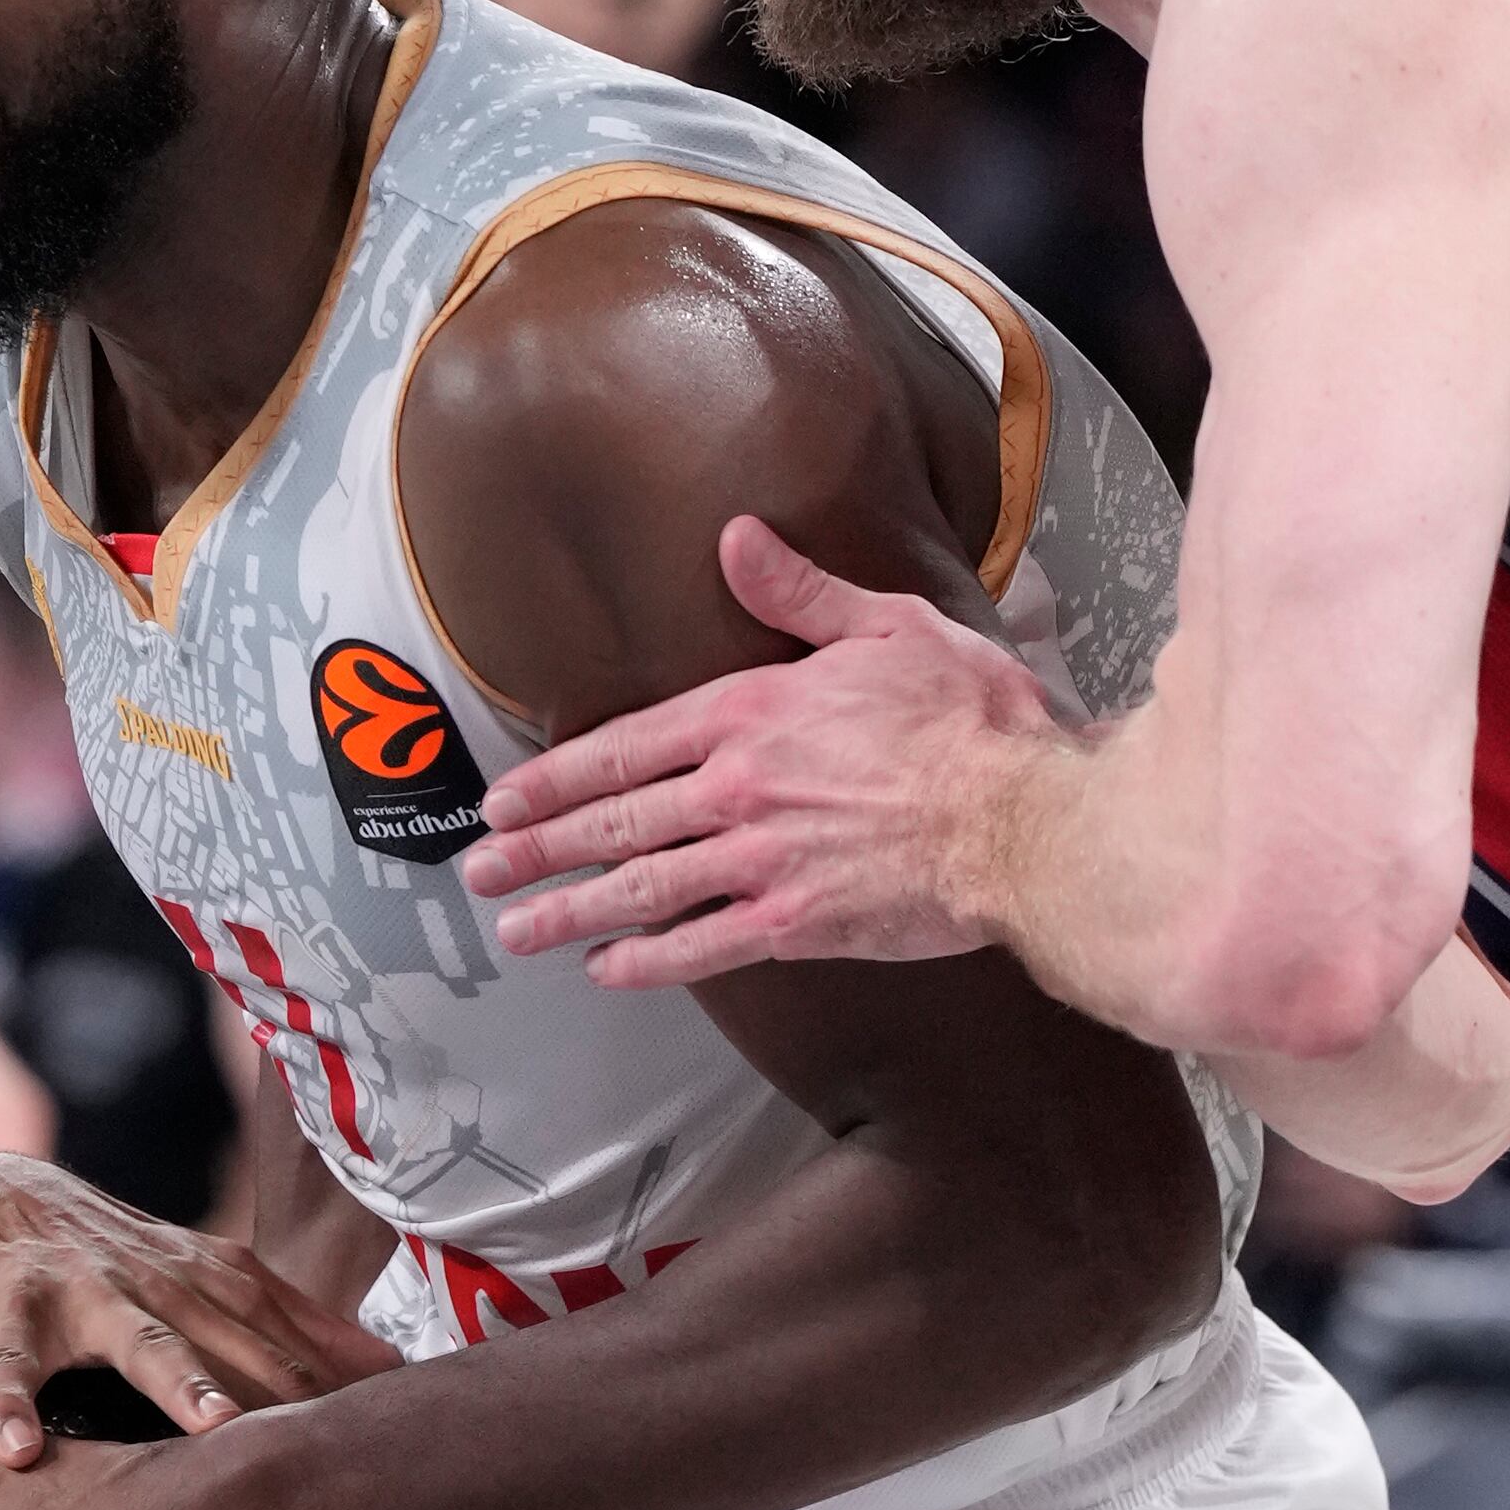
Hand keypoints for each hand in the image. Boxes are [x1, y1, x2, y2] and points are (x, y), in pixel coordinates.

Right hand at [0, 1165, 400, 1461]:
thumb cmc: (98, 1256)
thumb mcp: (197, 1278)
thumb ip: (284, 1322)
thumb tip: (385, 1364)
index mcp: (210, 1279)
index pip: (294, 1332)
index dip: (347, 1377)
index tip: (407, 1422)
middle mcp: (160, 1280)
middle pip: (236, 1340)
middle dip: (292, 1386)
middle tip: (345, 1442)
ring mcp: (86, 1291)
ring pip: (139, 1340)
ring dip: (178, 1380)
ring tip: (214, 1425)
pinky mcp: (10, 1307)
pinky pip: (12, 1364)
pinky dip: (11, 1405)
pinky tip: (19, 1451)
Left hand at [460, 516, 1054, 988]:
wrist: (1026, 818)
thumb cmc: (972, 719)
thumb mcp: (887, 626)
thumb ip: (799, 593)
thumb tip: (736, 539)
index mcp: (752, 713)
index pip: (624, 747)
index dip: (554, 778)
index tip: (504, 800)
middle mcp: (739, 788)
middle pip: (614, 823)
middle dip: (538, 850)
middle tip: (483, 872)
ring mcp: (762, 861)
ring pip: (641, 889)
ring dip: (569, 911)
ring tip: (518, 929)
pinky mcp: (797, 921)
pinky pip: (702, 947)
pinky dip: (647, 962)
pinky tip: (608, 969)